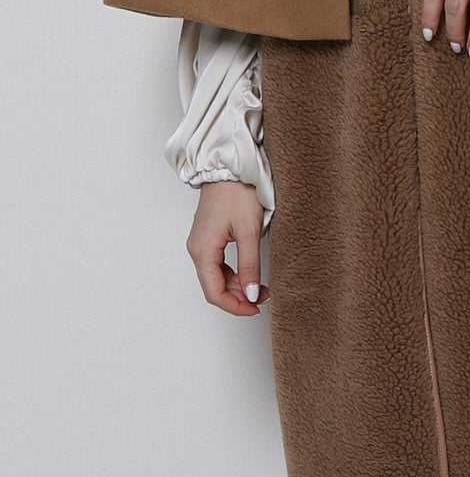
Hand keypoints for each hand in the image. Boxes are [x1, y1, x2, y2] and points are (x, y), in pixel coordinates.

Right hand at [186, 180, 268, 316]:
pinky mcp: (208, 237)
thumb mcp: (249, 232)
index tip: (256, 309)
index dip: (235, 306)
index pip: (214, 292)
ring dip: (238, 286)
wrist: (229, 167)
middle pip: (214, 287)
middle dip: (238, 297)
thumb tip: (252, 295)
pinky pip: (218, 264)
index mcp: (203, 250)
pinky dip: (234, 273)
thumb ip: (250, 266)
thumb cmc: (238, 193)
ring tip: (262, 286)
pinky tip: (250, 273)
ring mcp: (201, 243)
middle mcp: (197, 249)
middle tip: (265, 297)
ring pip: (216, 277)